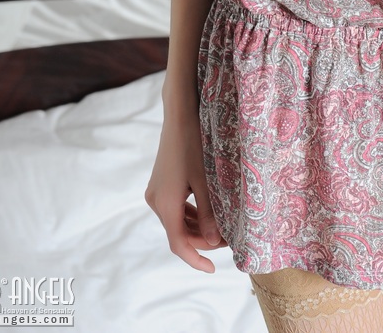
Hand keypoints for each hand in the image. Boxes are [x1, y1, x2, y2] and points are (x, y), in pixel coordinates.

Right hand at [144, 105, 227, 272]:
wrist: (179, 114)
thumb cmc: (194, 144)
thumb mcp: (205, 180)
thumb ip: (209, 213)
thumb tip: (215, 242)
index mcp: (165, 203)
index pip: (178, 244)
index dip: (195, 259)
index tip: (213, 269)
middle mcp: (155, 201)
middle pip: (178, 233)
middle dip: (201, 241)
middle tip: (228, 239)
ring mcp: (156, 192)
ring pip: (176, 221)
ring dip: (196, 229)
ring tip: (222, 227)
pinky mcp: (160, 184)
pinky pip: (174, 208)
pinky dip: (190, 215)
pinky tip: (208, 212)